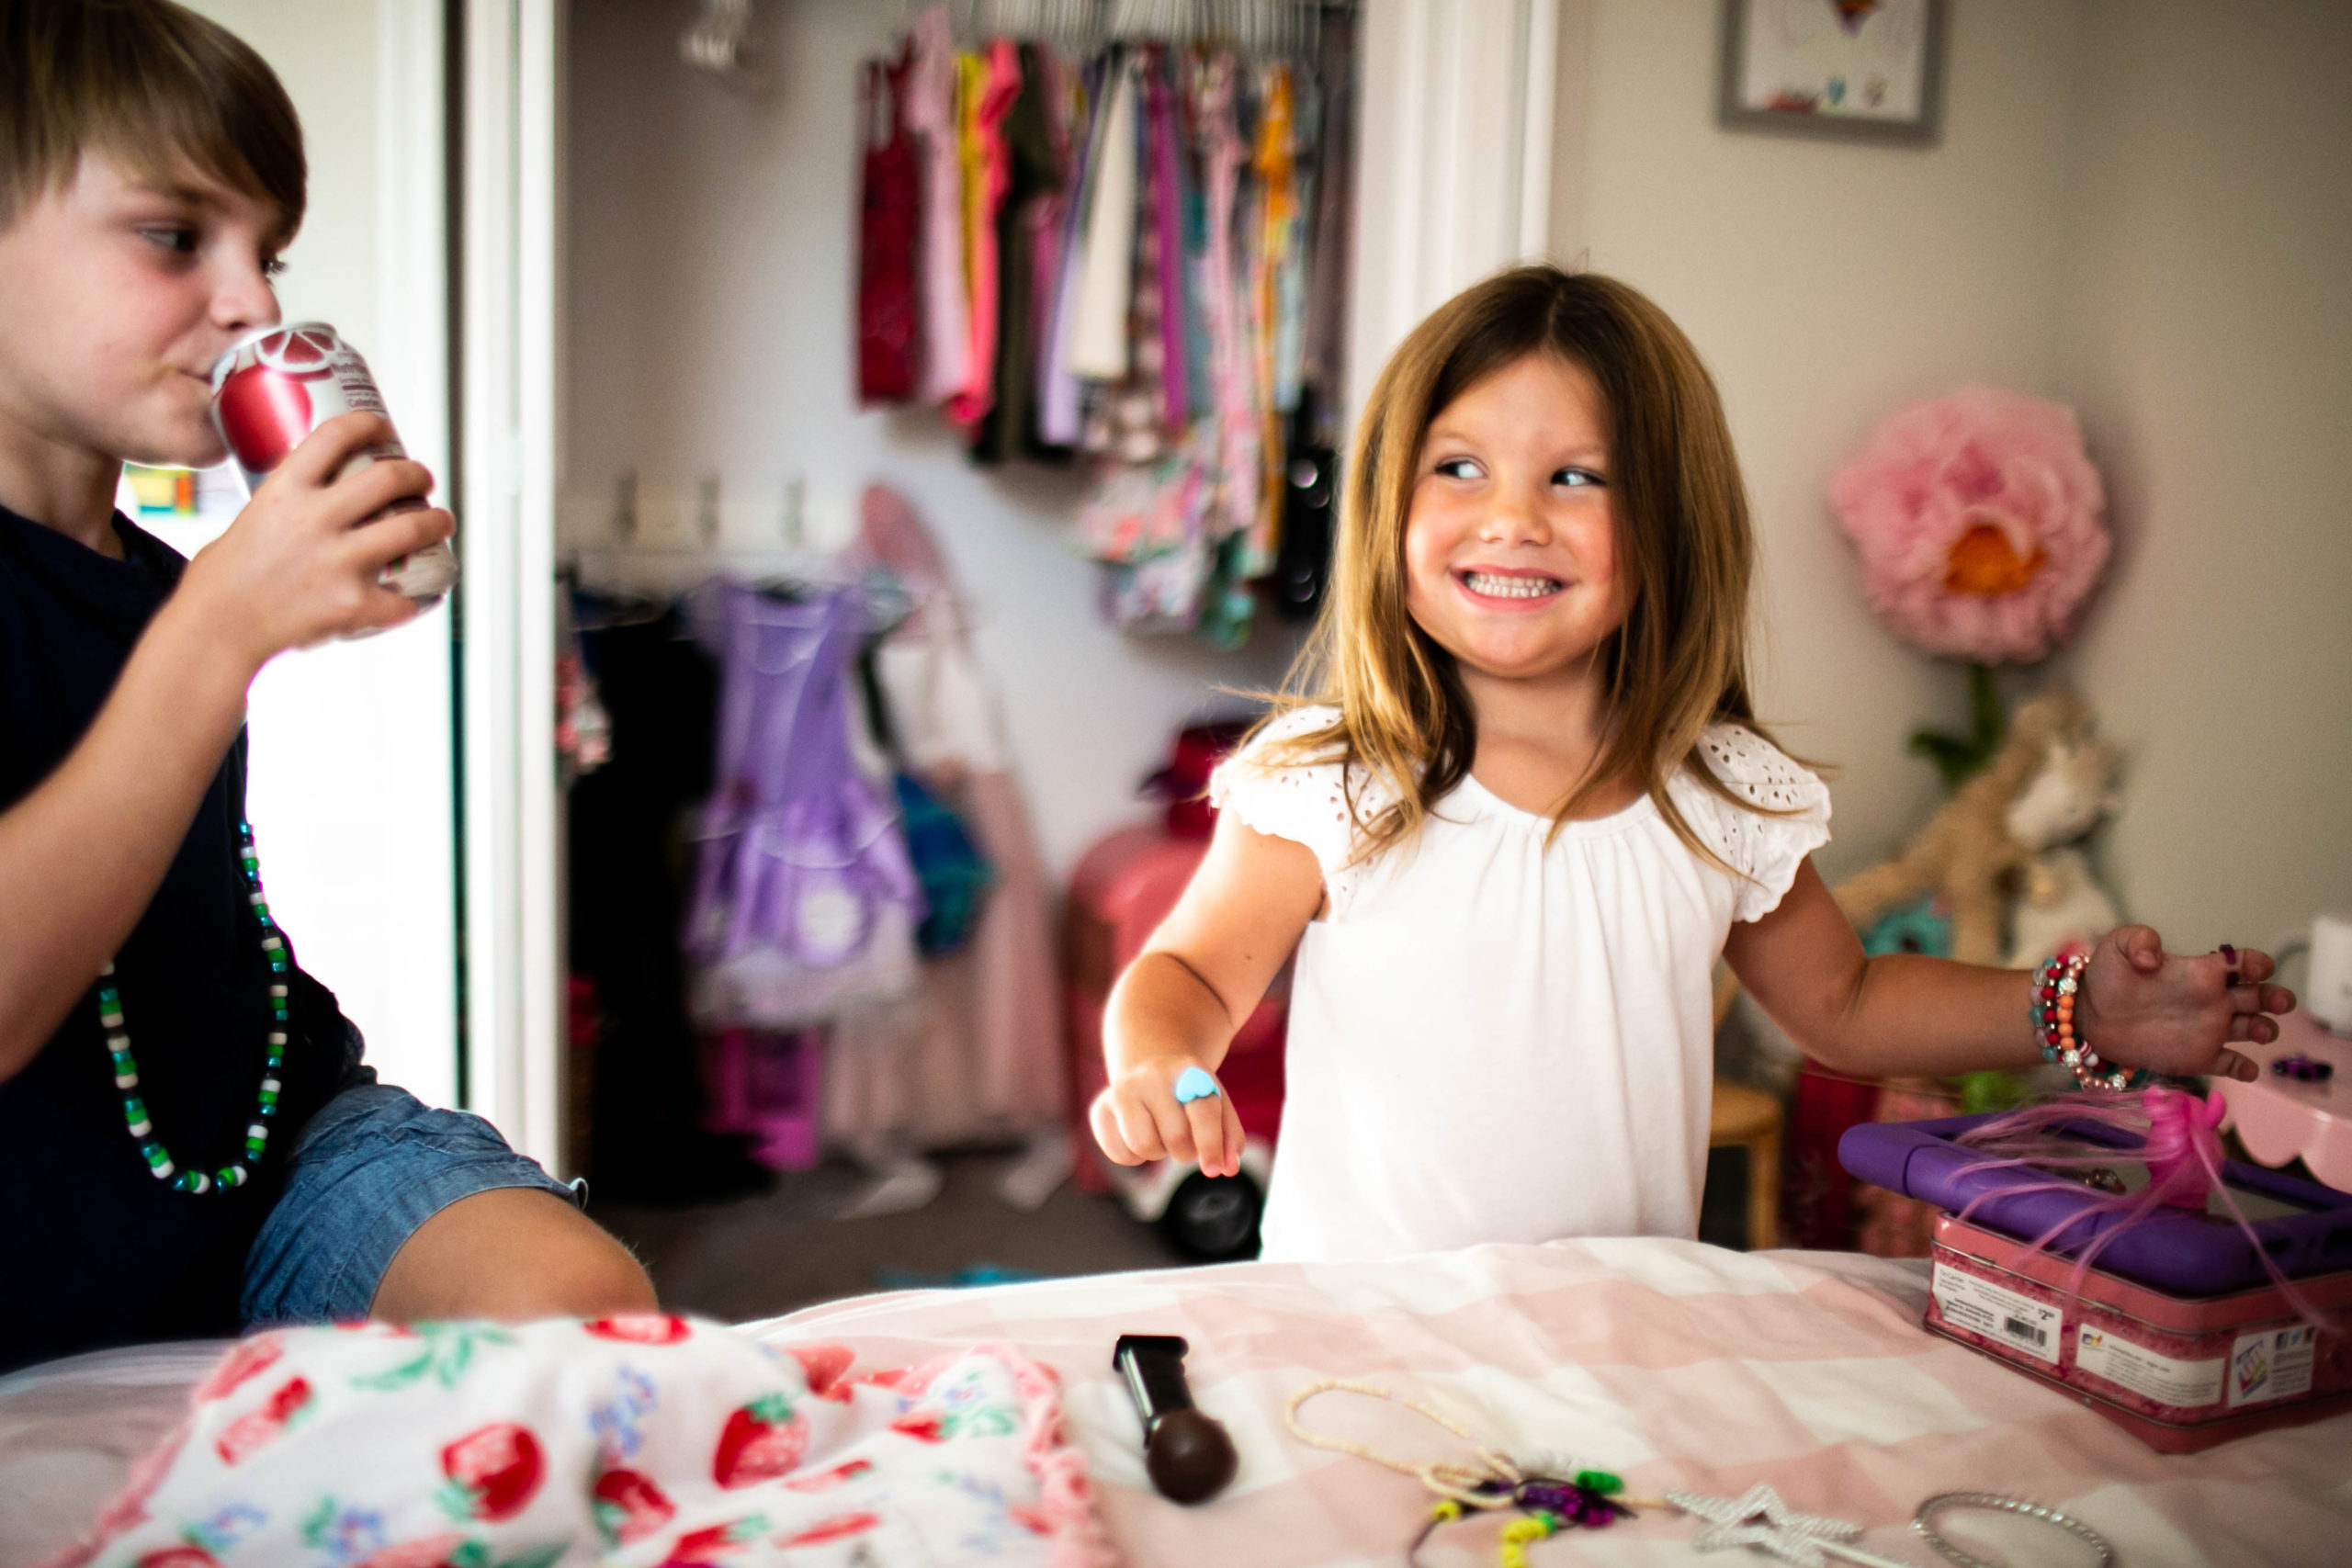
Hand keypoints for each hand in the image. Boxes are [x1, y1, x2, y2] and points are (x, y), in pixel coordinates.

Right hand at [172, 412, 454, 670]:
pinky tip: (417, 598)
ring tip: (441, 521)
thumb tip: (314, 494)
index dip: (368, 424)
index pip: (335, 436)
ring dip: (436, 521)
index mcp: (284, 490)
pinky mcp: (353, 602)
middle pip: (389, 478)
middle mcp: (316, 519)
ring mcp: (339, 561)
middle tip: (423, 482)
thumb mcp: (250, 519)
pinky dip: (413, 600)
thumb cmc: (224, 578)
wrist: (217, 629)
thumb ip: (286, 503)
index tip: (384, 429)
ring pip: (412, 528)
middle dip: (417, 475)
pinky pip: (403, 599)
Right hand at [1090, 1057, 1244, 1177]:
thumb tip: (1228, 1169)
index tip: (1213, 1170)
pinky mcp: (1100, 1109)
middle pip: (1176, 1136)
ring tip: (1160, 1135)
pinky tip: (1137, 1137)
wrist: (1151, 1075)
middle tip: (1184, 1143)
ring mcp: (1123, 1089)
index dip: (1211, 1144)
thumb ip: (1229, 1137)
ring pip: (1144, 1146)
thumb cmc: (1189, 1098)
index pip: (1204, 1110)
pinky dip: (1133, 1157)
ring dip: (1158, 1153)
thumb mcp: (1216, 1106)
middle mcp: (1153, 1074)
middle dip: (1185, 1151)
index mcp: (1189, 1069)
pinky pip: (1120, 1154)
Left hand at [2077, 926, 2295, 1082]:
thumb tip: (2153, 958)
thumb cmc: (2108, 977)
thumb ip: (2138, 939)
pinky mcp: (2198, 1057)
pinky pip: (2231, 1064)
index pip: (2241, 964)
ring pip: (2253, 1029)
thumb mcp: (2118, 946)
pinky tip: (2246, 1069)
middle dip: (2275, 998)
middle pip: (2259, 997)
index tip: (2257, 968)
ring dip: (2265, 1029)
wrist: (2090, 1016)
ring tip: (2259, 1031)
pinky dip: (2244, 1068)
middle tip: (2279, 1002)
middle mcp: (2212, 1000)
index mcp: (2201, 972)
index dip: (2256, 963)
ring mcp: (2208, 1030)